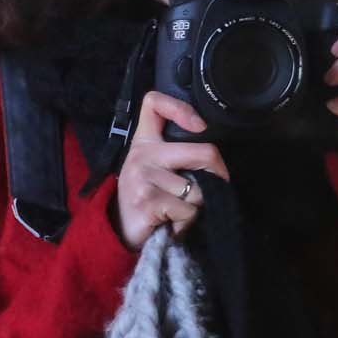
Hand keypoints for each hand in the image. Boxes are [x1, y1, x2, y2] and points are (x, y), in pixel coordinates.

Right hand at [115, 90, 226, 250]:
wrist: (119, 234)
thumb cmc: (145, 200)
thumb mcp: (153, 169)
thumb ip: (175, 154)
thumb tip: (214, 158)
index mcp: (144, 141)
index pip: (154, 104)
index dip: (181, 108)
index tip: (200, 126)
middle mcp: (141, 154)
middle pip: (202, 152)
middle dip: (218, 174)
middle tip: (213, 187)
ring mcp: (142, 176)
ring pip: (198, 188)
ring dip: (197, 206)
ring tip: (177, 210)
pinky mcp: (148, 201)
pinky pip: (189, 210)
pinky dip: (187, 222)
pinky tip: (171, 223)